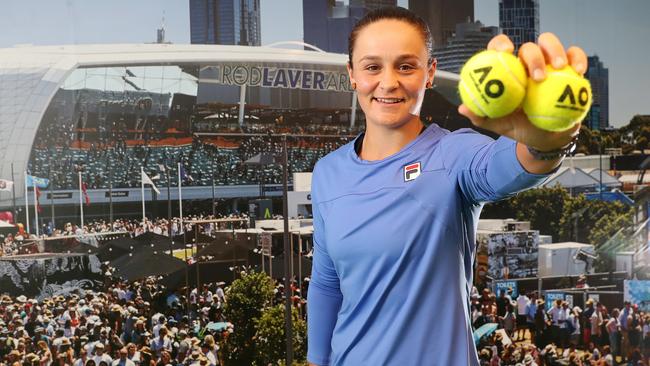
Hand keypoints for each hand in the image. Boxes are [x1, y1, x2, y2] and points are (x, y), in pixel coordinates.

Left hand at [458, 33, 587, 151]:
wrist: (546, 139)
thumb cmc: (520, 128)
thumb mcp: (500, 126)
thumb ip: (482, 117)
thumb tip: (463, 109)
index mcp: (508, 70)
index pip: (501, 49)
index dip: (501, 44)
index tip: (505, 52)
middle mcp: (528, 64)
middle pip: (529, 46)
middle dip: (533, 55)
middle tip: (537, 76)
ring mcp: (549, 64)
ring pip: (551, 45)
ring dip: (555, 52)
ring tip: (559, 69)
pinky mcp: (569, 68)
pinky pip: (575, 57)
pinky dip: (578, 59)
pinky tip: (579, 71)